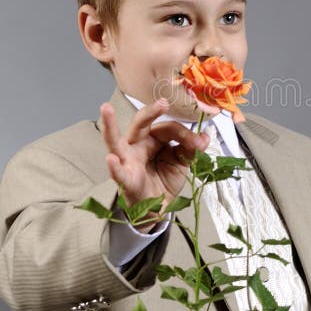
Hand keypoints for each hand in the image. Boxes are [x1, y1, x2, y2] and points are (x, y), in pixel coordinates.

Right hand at [100, 99, 209, 231]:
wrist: (159, 207)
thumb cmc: (165, 179)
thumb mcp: (182, 162)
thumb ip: (191, 149)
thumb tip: (204, 137)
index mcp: (152, 138)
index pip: (167, 128)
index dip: (185, 134)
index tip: (199, 143)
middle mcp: (137, 145)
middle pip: (141, 124)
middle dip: (150, 112)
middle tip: (163, 102)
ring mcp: (128, 161)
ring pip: (116, 141)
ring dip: (110, 126)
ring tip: (106, 109)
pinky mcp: (126, 180)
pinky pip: (119, 173)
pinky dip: (114, 167)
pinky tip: (111, 159)